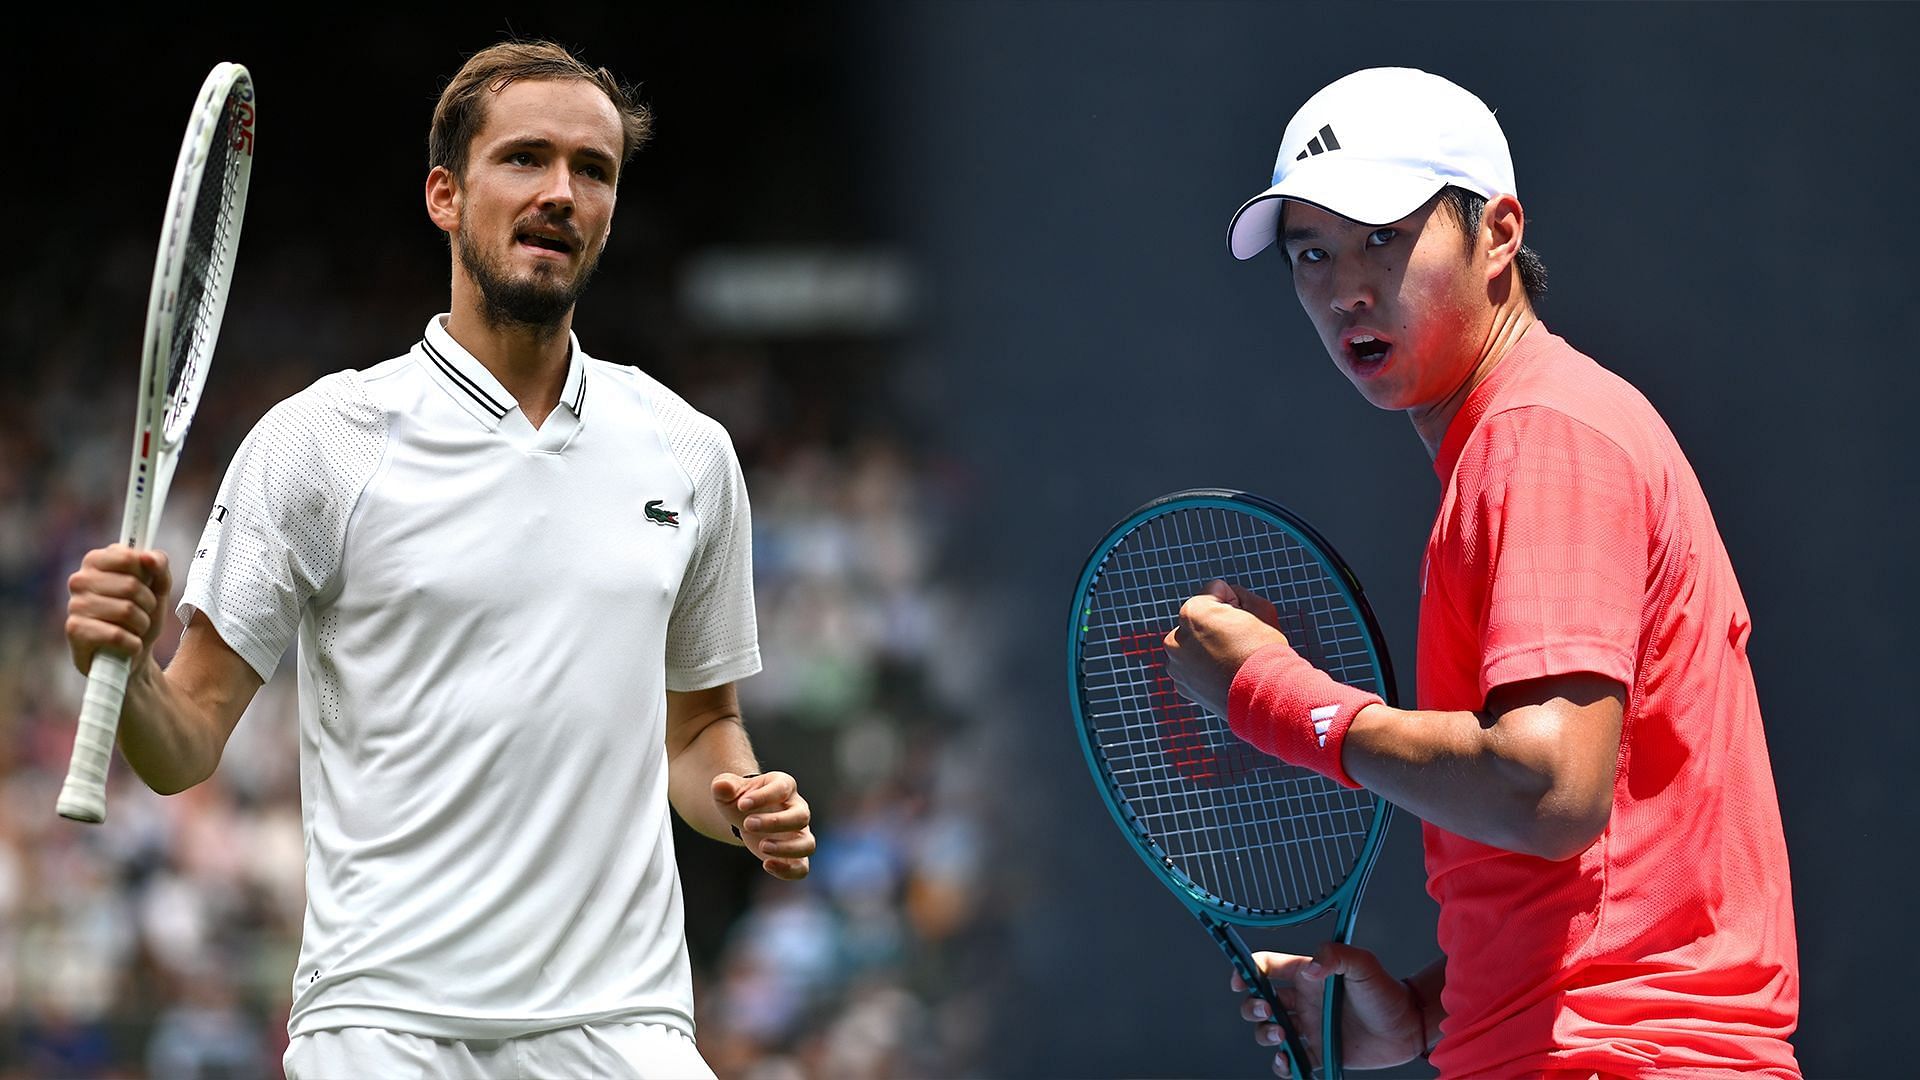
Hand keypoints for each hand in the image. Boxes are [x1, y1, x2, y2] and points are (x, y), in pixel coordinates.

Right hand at [67, 545, 171, 674]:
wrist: (133, 655)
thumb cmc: (142, 615)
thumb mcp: (158, 587)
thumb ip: (159, 565)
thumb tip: (148, 556)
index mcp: (96, 561)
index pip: (129, 557)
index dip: (147, 575)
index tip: (146, 585)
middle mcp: (80, 579)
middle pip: (131, 585)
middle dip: (148, 604)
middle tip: (142, 613)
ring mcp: (75, 605)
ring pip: (126, 610)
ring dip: (141, 625)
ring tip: (133, 629)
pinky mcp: (74, 630)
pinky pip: (116, 634)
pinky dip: (132, 644)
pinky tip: (127, 646)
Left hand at [711, 771, 814, 879]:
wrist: (746, 817)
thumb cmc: (741, 800)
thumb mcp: (729, 790)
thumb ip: (724, 785)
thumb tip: (721, 786)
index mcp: (784, 786)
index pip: (783, 788)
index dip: (764, 796)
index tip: (741, 804)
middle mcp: (798, 809)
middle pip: (801, 817)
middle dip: (775, 822)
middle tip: (747, 824)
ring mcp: (799, 834)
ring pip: (807, 844)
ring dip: (786, 848)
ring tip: (762, 846)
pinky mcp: (795, 856)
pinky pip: (801, 868)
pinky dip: (787, 871)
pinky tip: (766, 865)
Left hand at [1163, 579, 1287, 716]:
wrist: (1264, 699)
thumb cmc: (1264, 651)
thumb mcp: (1261, 608)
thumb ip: (1240, 595)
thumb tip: (1230, 599)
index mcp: (1191, 613)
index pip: (1215, 594)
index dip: (1237, 605)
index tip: (1245, 623)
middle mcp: (1175, 638)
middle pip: (1202, 621)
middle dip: (1218, 626)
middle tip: (1240, 644)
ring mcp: (1176, 665)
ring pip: (1197, 645)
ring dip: (1211, 648)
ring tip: (1233, 662)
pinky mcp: (1182, 686)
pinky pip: (1195, 669)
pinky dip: (1208, 671)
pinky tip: (1225, 677)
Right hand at [1232, 944, 1424, 1073]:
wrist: (1408, 1027)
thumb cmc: (1386, 991)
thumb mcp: (1363, 963)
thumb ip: (1335, 956)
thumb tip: (1309, 969)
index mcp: (1307, 975)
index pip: (1268, 967)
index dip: (1248, 971)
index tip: (1240, 981)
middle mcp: (1303, 1001)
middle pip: (1260, 1001)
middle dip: (1251, 1006)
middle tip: (1264, 1011)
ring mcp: (1309, 1027)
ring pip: (1269, 1031)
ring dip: (1264, 1034)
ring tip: (1281, 1035)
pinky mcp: (1318, 1052)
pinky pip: (1290, 1061)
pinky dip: (1281, 1065)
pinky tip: (1287, 1061)